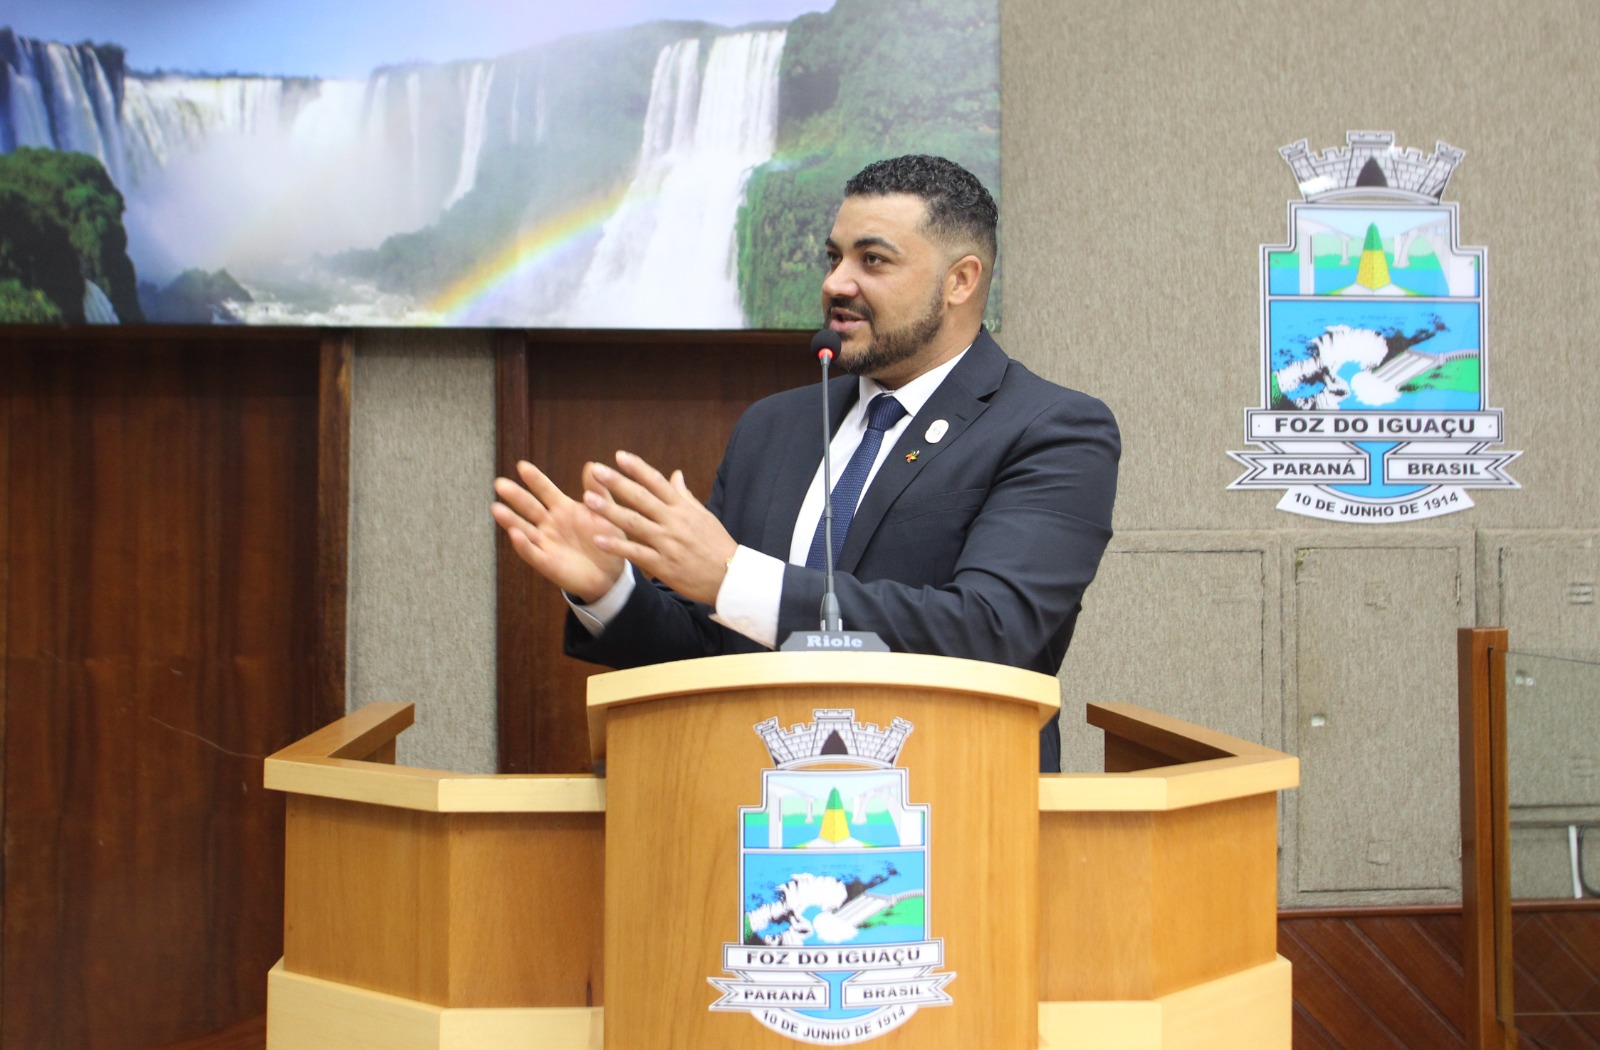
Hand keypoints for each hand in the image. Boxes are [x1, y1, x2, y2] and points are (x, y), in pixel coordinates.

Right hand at [491, 461, 625, 603]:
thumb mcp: (605, 513)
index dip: (535, 479)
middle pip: (529, 508)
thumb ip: (598, 492)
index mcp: (563, 509)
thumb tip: (591, 465)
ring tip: (496, 508)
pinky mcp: (547, 563)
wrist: (612, 573)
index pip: (545, 491)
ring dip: (510, 520)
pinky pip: (532, 553)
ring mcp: (546, 543)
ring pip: (524, 529)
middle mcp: (550, 524)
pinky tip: (515, 534)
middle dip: (515, 496)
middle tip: (499, 483)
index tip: (522, 466)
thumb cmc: (607, 540)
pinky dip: (523, 545)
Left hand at [584, 450, 737, 605]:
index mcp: (683, 508)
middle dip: (617, 482)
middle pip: (641, 498)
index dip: (637, 468)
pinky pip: (636, 553)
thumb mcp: (704, 516)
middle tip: (596, 470)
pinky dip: (616, 546)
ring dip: (610, 510)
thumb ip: (685, 495)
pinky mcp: (663, 565)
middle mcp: (674, 522)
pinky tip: (598, 538)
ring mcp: (667, 543)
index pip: (657, 482)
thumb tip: (675, 474)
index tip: (619, 456)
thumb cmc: (717, 545)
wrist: (731, 577)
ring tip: (589, 499)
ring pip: (634, 523)